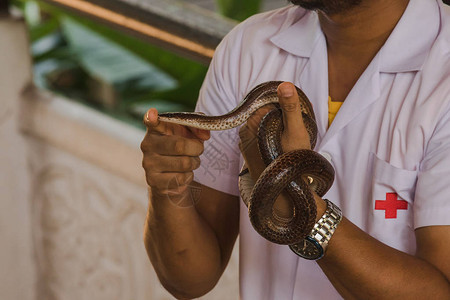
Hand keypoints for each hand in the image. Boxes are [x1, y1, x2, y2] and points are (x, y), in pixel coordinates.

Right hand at [141, 108, 209, 205]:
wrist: (169, 175)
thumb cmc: (181, 148)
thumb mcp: (190, 134)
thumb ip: (198, 128)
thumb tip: (205, 135)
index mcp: (156, 129)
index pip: (150, 121)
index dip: (152, 117)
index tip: (153, 113)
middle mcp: (148, 145)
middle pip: (179, 145)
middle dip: (196, 148)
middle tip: (198, 149)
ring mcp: (148, 164)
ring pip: (184, 164)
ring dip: (194, 163)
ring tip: (190, 162)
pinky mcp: (153, 181)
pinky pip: (181, 179)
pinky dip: (189, 176)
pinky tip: (183, 173)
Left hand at [238, 82, 324, 218]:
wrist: (287, 192)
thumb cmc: (291, 161)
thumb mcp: (294, 131)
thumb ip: (290, 107)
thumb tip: (285, 85)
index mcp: (251, 124)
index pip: (267, 100)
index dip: (286, 102)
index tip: (301, 110)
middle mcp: (244, 131)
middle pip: (267, 111)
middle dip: (285, 112)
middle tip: (301, 122)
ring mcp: (247, 141)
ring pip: (267, 122)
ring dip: (283, 122)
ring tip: (296, 133)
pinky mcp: (253, 148)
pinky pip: (265, 133)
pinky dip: (278, 133)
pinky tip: (288, 141)